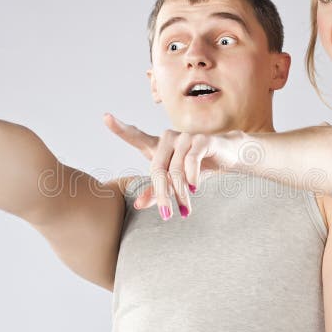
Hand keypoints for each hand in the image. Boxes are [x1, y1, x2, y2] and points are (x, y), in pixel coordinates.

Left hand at [103, 113, 242, 219]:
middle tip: (167, 214)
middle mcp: (168, 138)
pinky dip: (191, 178)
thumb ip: (156, 190)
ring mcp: (185, 137)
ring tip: (185, 209)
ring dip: (180, 193)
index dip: (120, 127)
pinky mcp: (201, 139)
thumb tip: (138, 205)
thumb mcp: (175, 181)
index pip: (135, 136)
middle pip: (157, 169)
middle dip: (162, 194)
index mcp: (158, 145)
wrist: (227, 156)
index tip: (105, 117)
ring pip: (175, 170)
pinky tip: (194, 188)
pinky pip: (191, 161)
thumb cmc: (197, 167)